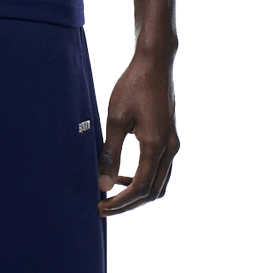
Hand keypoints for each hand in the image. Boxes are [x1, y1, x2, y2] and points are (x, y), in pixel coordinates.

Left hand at [97, 51, 178, 215]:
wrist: (154, 64)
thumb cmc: (133, 86)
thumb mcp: (115, 119)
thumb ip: (109, 154)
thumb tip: (102, 184)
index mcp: (156, 145)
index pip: (141, 187)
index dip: (121, 202)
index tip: (101, 208)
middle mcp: (169, 148)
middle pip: (153, 191)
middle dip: (128, 204)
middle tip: (104, 208)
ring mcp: (172, 144)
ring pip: (158, 183)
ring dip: (136, 193)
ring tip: (111, 195)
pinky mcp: (170, 140)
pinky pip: (159, 170)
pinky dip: (142, 179)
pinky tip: (121, 177)